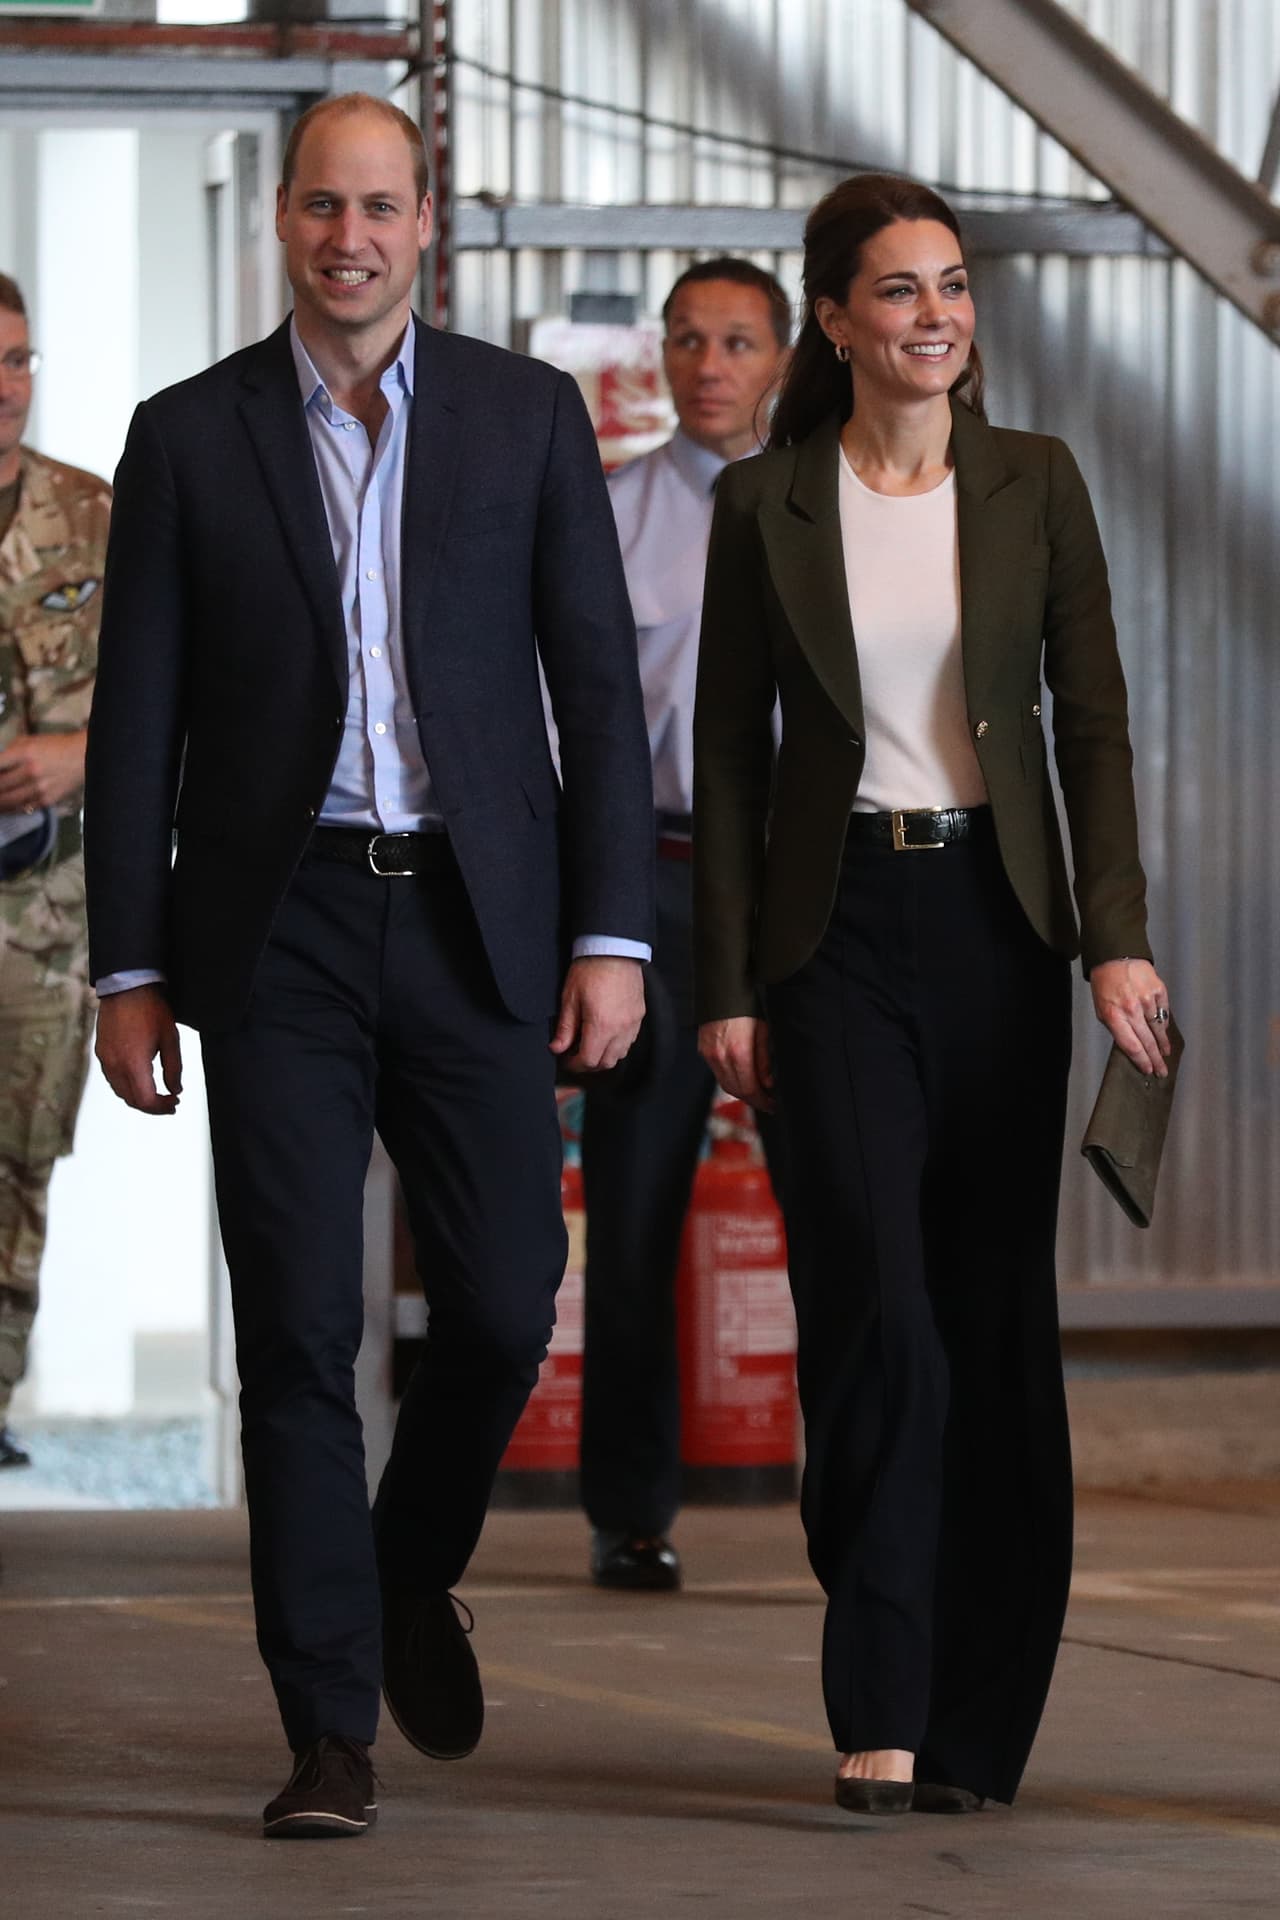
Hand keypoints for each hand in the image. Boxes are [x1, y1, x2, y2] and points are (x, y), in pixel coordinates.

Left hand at [0, 730, 87, 812]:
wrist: (82, 757)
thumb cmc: (54, 746)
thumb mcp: (29, 741)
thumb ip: (10, 751)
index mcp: (24, 754)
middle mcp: (30, 772)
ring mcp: (39, 789)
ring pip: (9, 801)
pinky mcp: (47, 800)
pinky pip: (24, 808)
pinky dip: (10, 810)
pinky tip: (5, 809)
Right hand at [95, 985, 183, 1115]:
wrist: (126, 986)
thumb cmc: (151, 1009)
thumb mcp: (171, 1039)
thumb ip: (174, 1068)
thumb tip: (176, 1090)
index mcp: (133, 1063)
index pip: (145, 1100)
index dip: (161, 1108)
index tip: (174, 1102)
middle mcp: (115, 1065)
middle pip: (131, 1100)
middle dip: (151, 1106)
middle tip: (169, 1102)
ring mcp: (105, 1059)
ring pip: (120, 1091)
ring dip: (138, 1097)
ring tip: (157, 1093)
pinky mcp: (100, 1051)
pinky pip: (112, 1078)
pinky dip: (127, 1085)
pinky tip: (141, 1079)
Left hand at [550, 957, 645, 1071]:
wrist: (614, 949)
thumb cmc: (590, 970)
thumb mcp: (570, 998)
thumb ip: (565, 1028)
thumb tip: (557, 1048)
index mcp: (601, 1026)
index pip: (589, 1060)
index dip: (574, 1065)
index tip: (566, 1060)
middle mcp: (621, 1029)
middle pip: (606, 1062)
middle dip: (589, 1064)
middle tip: (576, 1055)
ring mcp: (633, 1023)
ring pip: (621, 1054)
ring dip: (605, 1055)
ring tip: (591, 1044)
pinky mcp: (640, 1015)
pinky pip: (630, 1040)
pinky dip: (618, 1044)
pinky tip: (607, 1034)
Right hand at [697, 1015, 774, 1111]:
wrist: (723, 990)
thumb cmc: (747, 1007)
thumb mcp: (763, 1032)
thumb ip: (764, 1060)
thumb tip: (768, 1083)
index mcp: (739, 1052)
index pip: (749, 1088)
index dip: (761, 1100)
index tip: (772, 1105)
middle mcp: (721, 1057)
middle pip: (737, 1091)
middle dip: (753, 1099)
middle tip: (767, 1103)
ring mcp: (710, 1054)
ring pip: (725, 1084)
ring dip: (741, 1092)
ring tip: (756, 1093)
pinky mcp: (703, 1050)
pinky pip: (717, 1073)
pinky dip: (730, 1080)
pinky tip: (741, 1079)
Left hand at [1090, 958, 1171, 1077]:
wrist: (1116, 957)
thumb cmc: (1105, 985)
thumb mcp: (1101, 1009)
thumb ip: (1116, 1028)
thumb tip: (1131, 1045)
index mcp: (1114, 1016)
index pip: (1131, 1045)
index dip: (1141, 1060)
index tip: (1148, 1070)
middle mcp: (1132, 1010)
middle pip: (1148, 1041)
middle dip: (1156, 1059)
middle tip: (1162, 1071)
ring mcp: (1147, 1000)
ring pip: (1159, 1028)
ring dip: (1163, 1044)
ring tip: (1166, 1055)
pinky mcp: (1159, 991)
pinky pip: (1164, 1013)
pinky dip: (1164, 1025)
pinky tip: (1165, 1033)